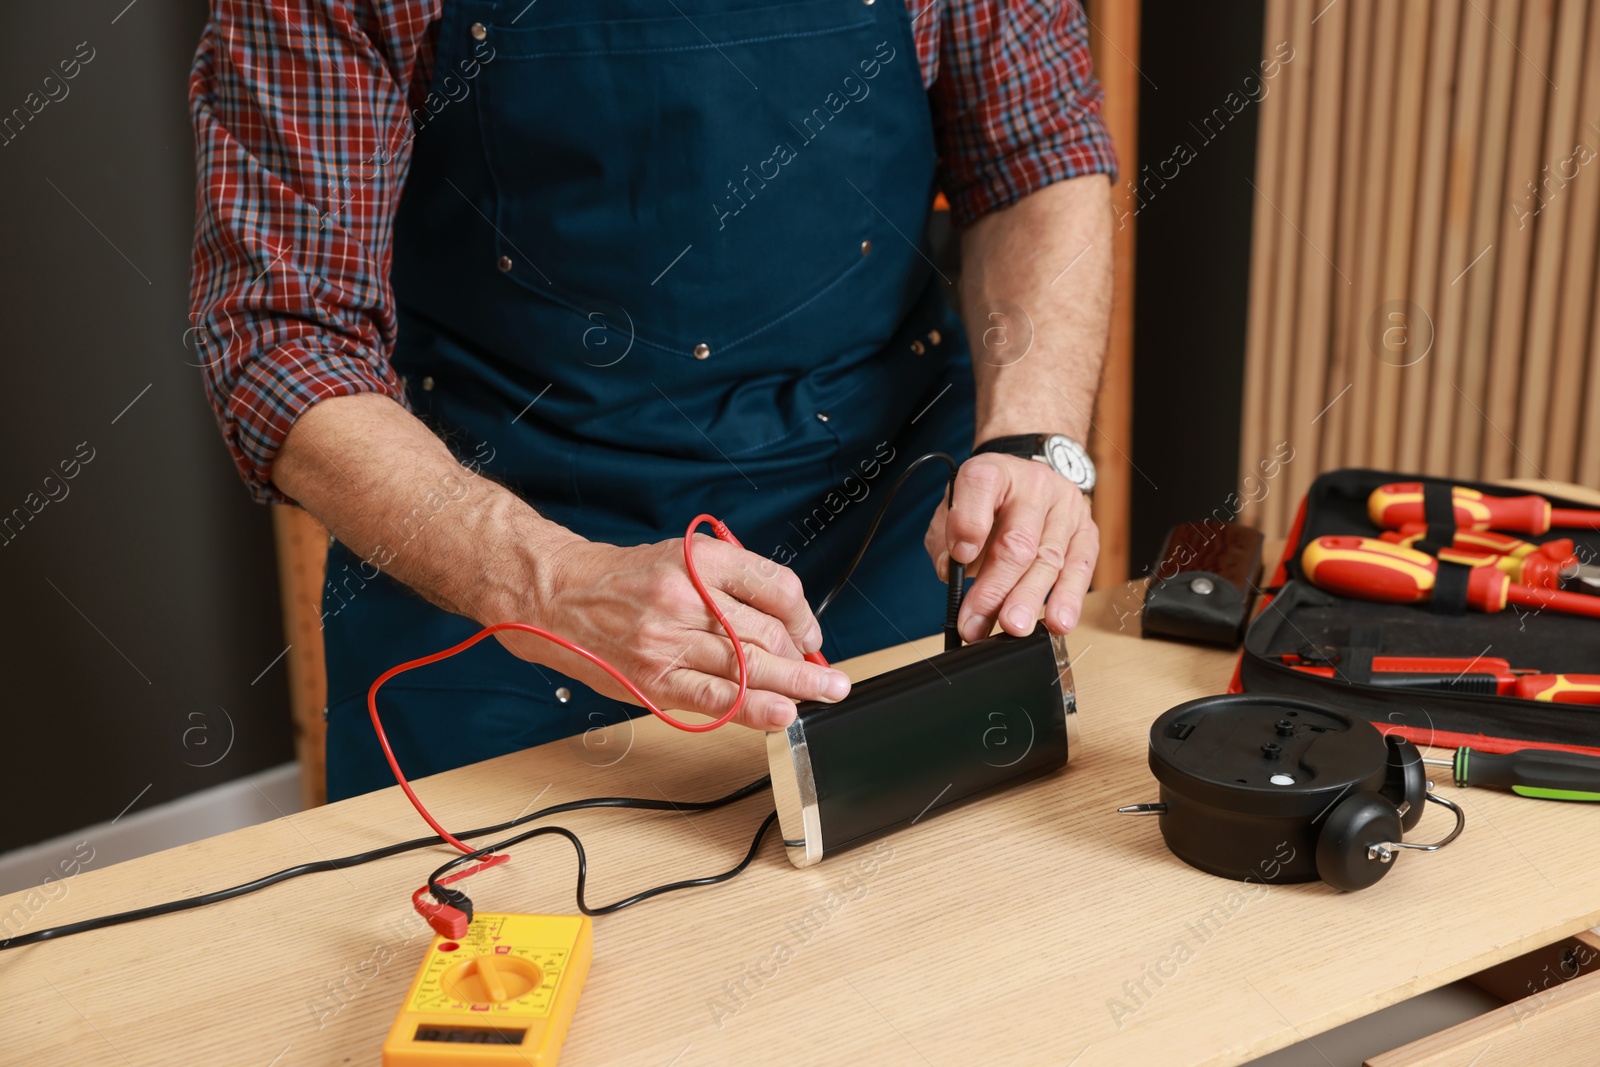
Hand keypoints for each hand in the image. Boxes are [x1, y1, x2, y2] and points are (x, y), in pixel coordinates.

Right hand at [494, 536, 850, 729]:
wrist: (558, 596)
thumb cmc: (622, 579)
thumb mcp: (680, 557)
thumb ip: (730, 584)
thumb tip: (784, 624)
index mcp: (701, 560)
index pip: (775, 586)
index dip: (805, 616)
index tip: (811, 634)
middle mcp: (689, 598)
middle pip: (769, 632)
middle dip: (805, 658)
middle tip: (826, 675)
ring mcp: (671, 640)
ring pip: (751, 667)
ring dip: (796, 685)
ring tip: (824, 694)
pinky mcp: (656, 678)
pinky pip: (716, 698)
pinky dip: (755, 709)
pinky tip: (782, 714)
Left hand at [924, 454, 1097, 640]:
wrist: (1026, 483)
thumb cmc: (985, 506)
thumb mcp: (953, 513)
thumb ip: (944, 542)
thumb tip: (951, 573)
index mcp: (993, 471)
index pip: (980, 486)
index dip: (969, 523)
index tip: (960, 556)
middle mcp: (1033, 483)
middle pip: (1017, 540)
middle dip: (996, 588)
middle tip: (978, 623)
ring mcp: (1065, 506)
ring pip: (1049, 559)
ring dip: (1029, 600)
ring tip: (1015, 629)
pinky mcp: (1086, 530)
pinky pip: (1080, 567)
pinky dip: (1067, 598)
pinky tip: (1057, 622)